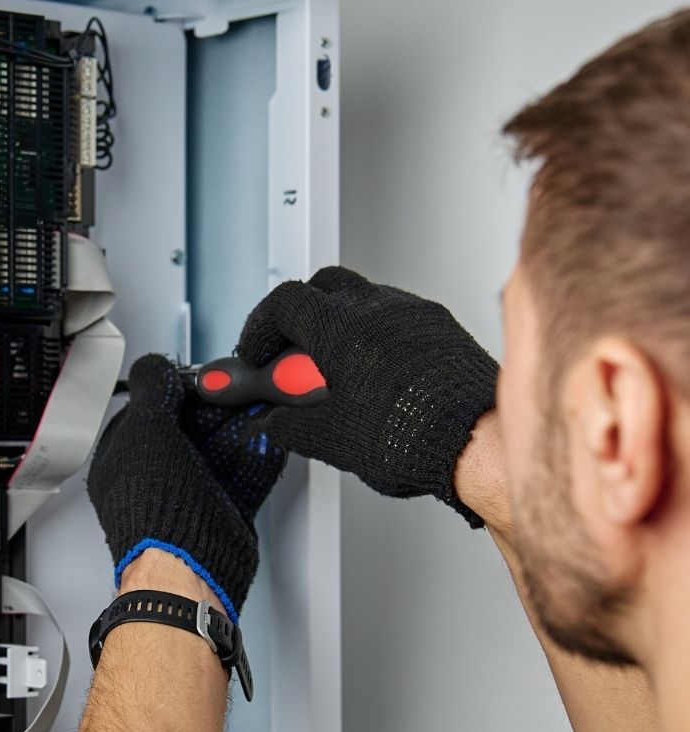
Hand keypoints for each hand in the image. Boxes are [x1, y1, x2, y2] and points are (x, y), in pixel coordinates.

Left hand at [87, 354, 285, 619]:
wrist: (188, 568)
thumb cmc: (155, 510)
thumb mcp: (145, 429)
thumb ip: (152, 390)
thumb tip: (155, 366)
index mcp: (122, 460)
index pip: (146, 410)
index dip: (173, 389)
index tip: (198, 377)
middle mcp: (154, 478)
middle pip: (188, 429)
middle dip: (215, 408)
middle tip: (234, 390)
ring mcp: (189, 496)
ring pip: (219, 451)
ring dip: (241, 427)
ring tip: (257, 406)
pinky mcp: (222, 513)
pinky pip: (243, 474)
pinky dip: (259, 456)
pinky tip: (268, 438)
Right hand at [237, 267, 497, 527]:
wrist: (476, 444)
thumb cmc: (413, 437)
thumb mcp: (330, 438)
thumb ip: (289, 424)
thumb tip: (275, 423)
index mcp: (341, 329)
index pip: (284, 303)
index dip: (261, 328)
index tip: (256, 353)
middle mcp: (378, 309)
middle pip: (322, 287)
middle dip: (298, 317)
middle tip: (291, 355)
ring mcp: (414, 314)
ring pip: (363, 297)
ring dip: (339, 323)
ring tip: (334, 369)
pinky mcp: (441, 327)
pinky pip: (397, 314)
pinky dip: (375, 334)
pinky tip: (374, 373)